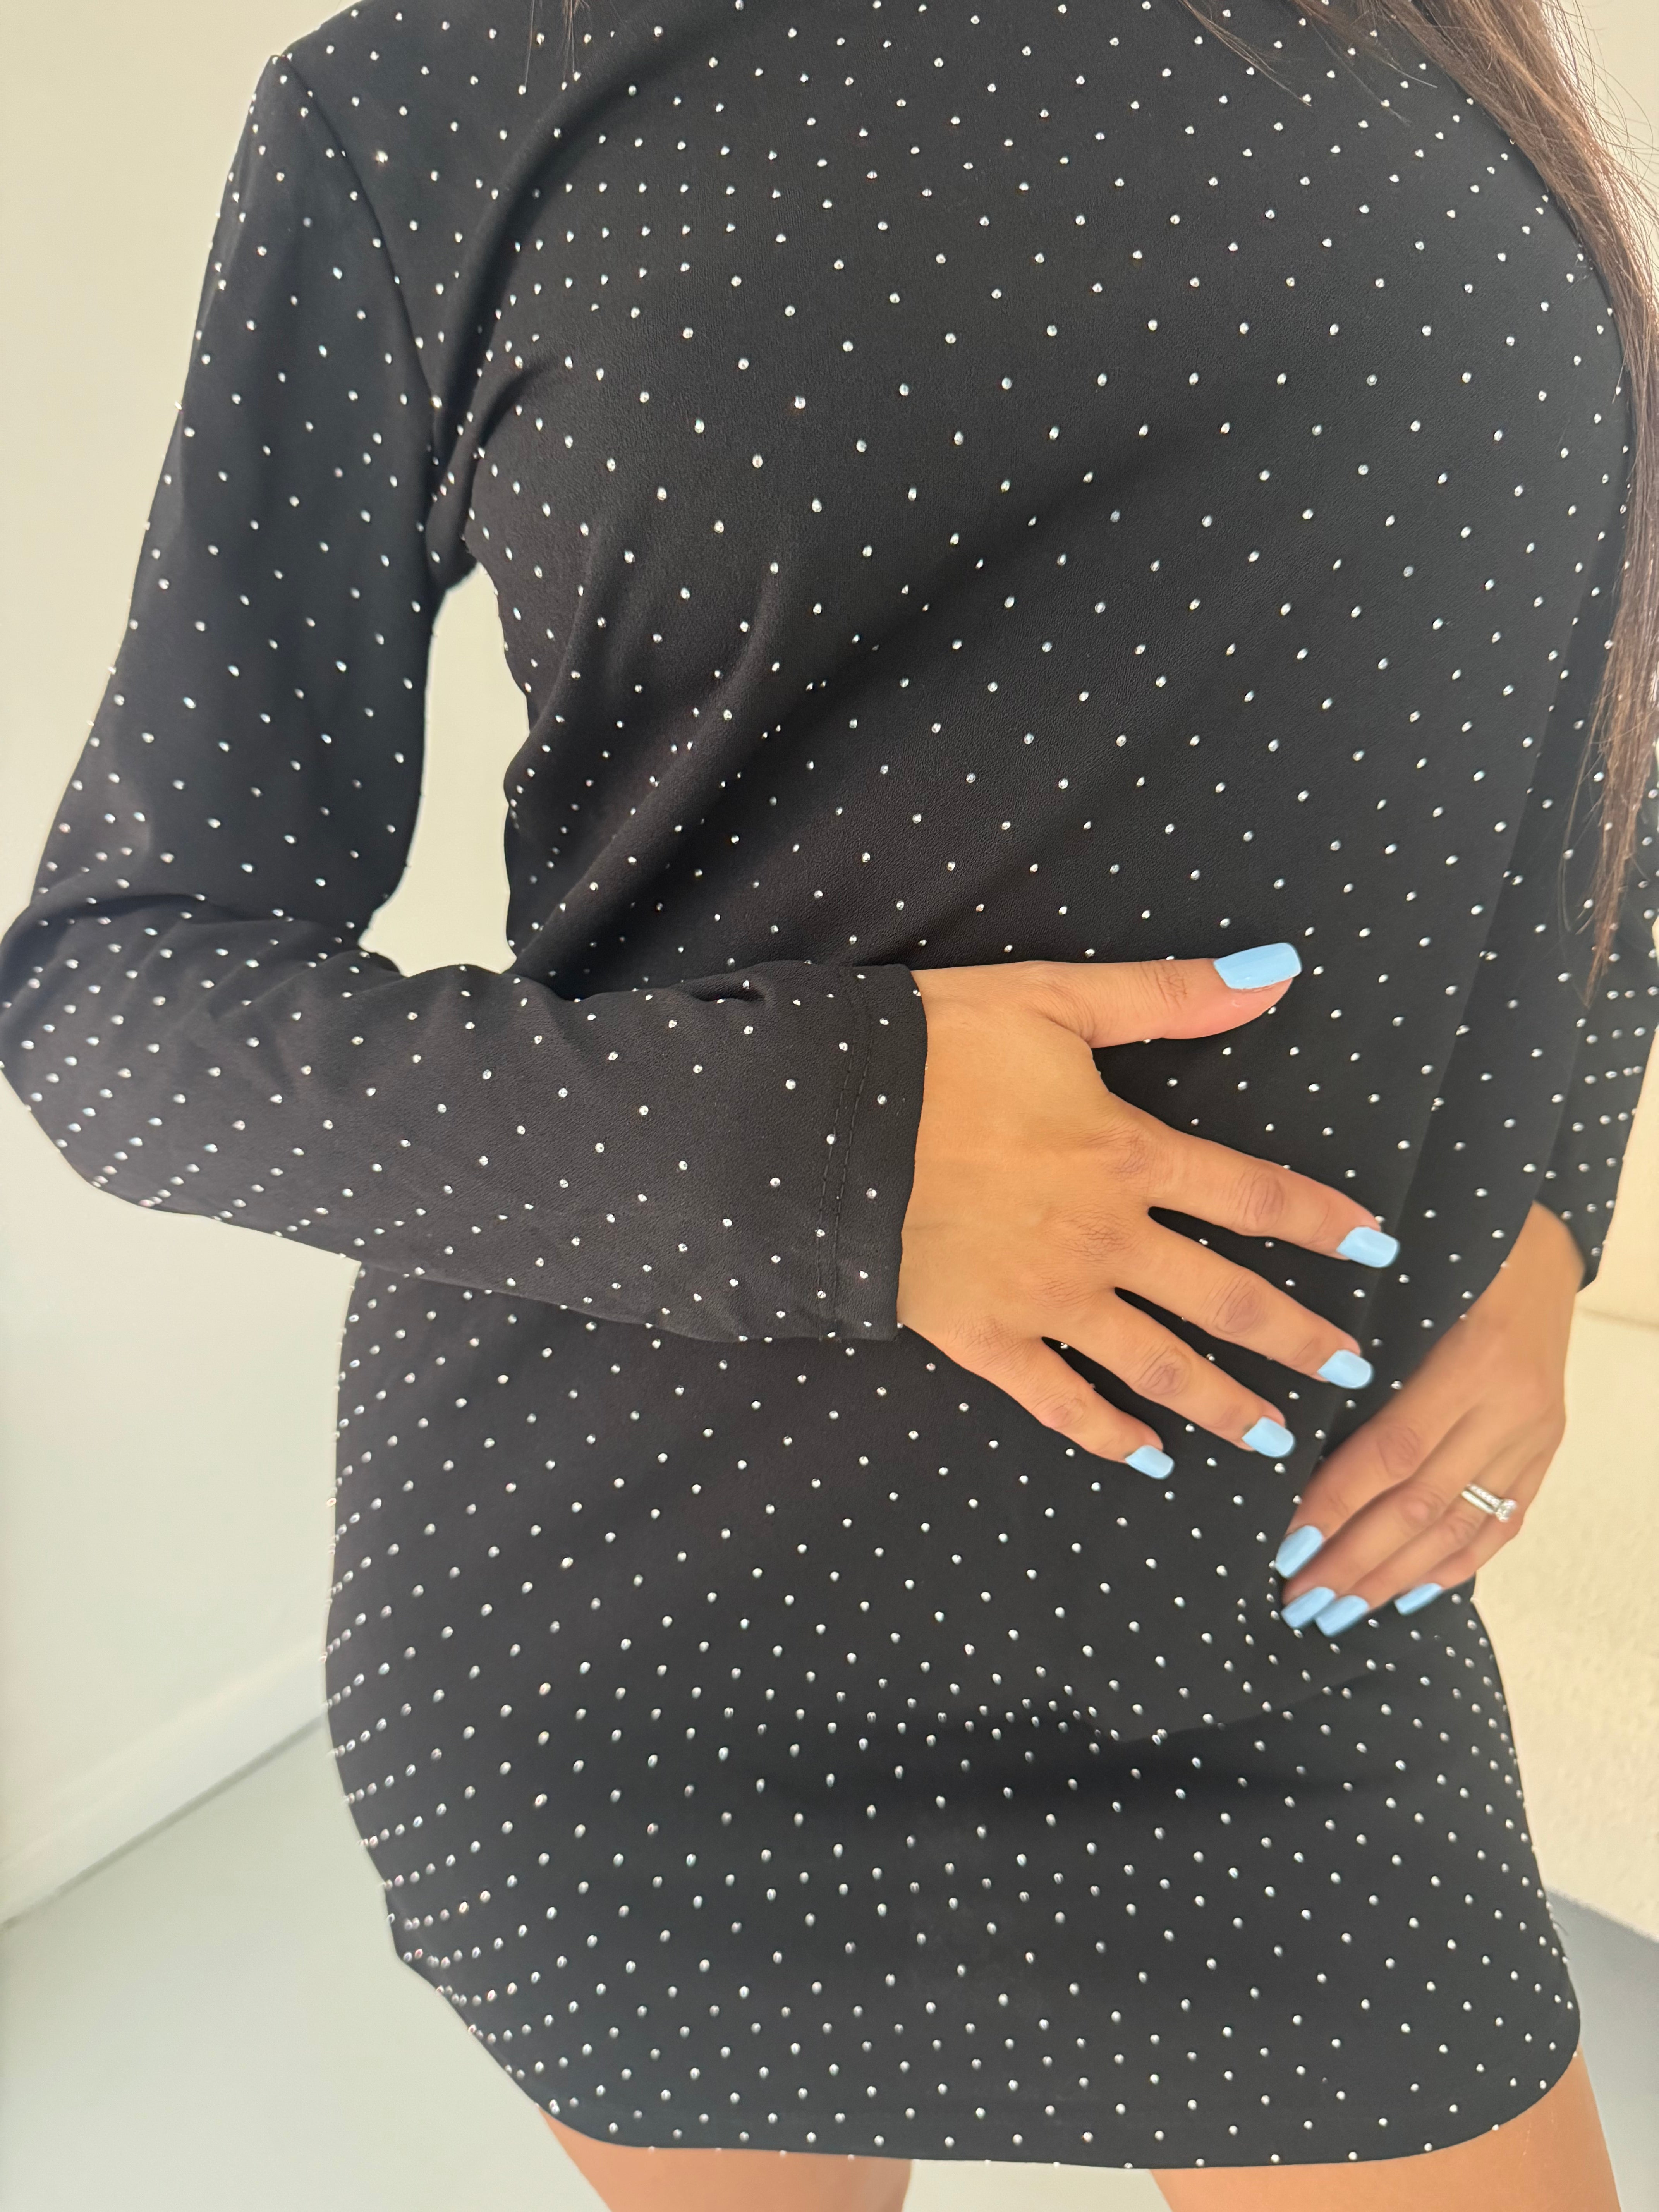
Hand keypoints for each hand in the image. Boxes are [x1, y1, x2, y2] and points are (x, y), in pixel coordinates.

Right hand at [896, 946, 1399, 1474]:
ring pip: (1156, 1364)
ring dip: (1223, 1404)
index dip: (1324, 1222)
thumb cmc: (934, 1051)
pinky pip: (1058, 1399)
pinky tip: (1147, 1459)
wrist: (820, 1125)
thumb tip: (1277, 973)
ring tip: (1274, 1438)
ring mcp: (1045, 1298)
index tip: (1383, 1251)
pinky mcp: (984, 1336)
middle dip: (1295, 1337)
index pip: (1253, 1196)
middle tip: (1352, 1369)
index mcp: (1127, 1156)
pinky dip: (1105, 1434)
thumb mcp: (1054, 1000)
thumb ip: (1167, 995)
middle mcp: (1103, 1240)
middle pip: (1223, 1298)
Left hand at [1272, 1199, 1584, 1632]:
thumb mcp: (1402, 1284)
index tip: (1283, 1547)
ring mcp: (1536, 1431)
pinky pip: (1503, 1521)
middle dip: (1354, 1561)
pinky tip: (1410, 1595)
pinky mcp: (1546, 1447)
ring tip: (1337, 1613)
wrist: (1538, 1240)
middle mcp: (1512, 1403)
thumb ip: (1357, 1350)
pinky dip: (1455, 1565)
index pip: (1393, 1452)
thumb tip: (1281, 1426)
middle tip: (1296, 1600)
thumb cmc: (1449, 1252)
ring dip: (1393, 1577)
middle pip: (1423, 1503)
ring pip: (1461, 1524)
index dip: (1336, 1505)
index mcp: (1473, 1357)